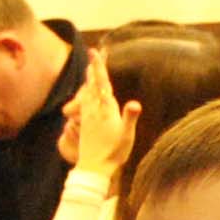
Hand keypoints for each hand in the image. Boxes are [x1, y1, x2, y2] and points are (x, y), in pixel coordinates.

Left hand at [66, 54, 140, 177]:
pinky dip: (86, 92)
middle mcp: (95, 110)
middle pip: (93, 84)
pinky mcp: (85, 123)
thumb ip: (130, 117)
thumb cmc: (114, 152)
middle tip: (93, 53)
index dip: (99, 67)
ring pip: (87, 92)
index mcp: (106, 109)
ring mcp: (88, 116)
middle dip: (93, 68)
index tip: (95, 52)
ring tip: (90, 68)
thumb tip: (135, 103)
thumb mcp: (126, 135)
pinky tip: (86, 93)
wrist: (94, 167)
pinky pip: (84, 101)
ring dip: (89, 79)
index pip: (102, 83)